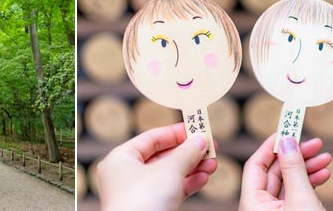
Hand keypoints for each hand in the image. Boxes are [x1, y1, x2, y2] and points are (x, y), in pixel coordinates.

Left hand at [97, 123, 216, 210]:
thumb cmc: (141, 202)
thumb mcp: (168, 170)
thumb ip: (186, 153)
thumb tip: (200, 140)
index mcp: (120, 159)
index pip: (151, 138)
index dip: (176, 133)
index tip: (196, 128)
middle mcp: (126, 175)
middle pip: (162, 156)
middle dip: (188, 153)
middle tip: (210, 147)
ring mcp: (138, 194)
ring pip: (169, 175)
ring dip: (192, 168)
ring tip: (212, 163)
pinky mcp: (150, 209)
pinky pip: (171, 191)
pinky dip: (187, 184)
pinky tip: (203, 178)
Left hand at [239, 134, 330, 210]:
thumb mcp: (301, 199)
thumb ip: (293, 169)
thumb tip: (286, 141)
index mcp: (252, 202)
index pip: (256, 165)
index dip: (271, 146)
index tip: (288, 131)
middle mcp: (260, 206)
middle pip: (275, 172)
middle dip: (296, 156)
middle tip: (315, 143)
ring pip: (288, 182)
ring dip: (307, 168)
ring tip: (326, 158)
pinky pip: (296, 194)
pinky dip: (310, 183)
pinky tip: (324, 173)